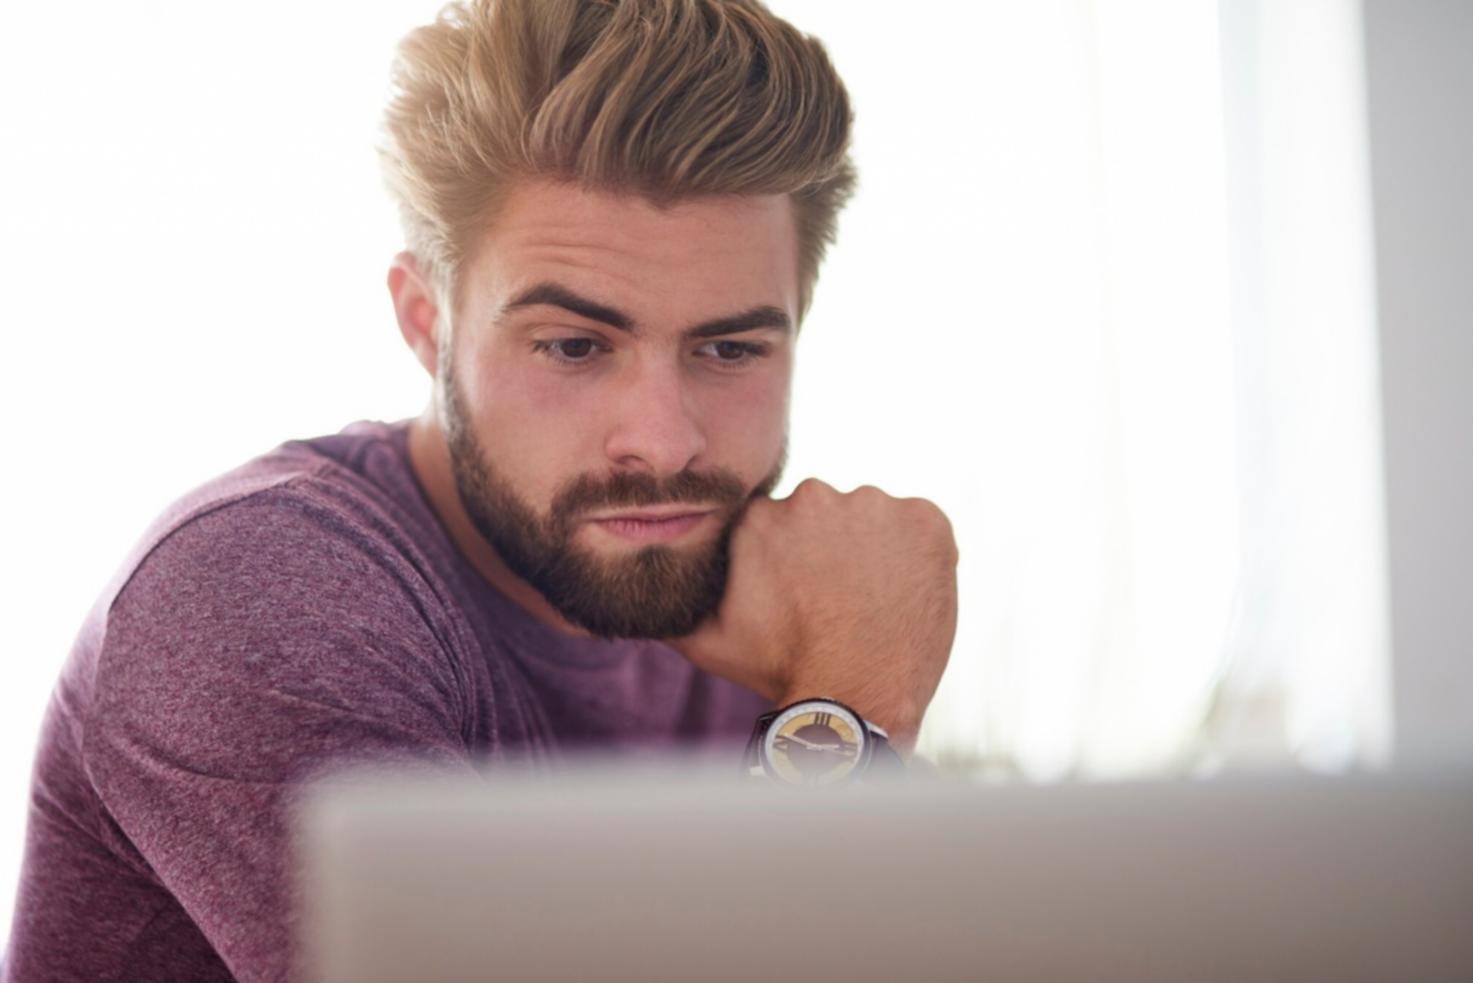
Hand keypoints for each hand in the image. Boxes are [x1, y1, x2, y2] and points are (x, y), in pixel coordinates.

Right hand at [666, 479, 958, 755]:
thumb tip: (636, 598)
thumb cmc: (779, 670)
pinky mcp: (925, 520)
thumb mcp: (705, 641)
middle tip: (840, 603)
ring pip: (874, 521)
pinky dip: (917, 555)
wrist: (854, 695)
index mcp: (761, 516)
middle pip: (829, 517)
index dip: (797, 560)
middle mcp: (814, 496)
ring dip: (875, 552)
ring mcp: (874, 505)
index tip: (805, 594)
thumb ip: (670, 607)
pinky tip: (903, 595)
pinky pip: (922, 527)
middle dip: (834, 551)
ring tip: (872, 604)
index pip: (785, 522)